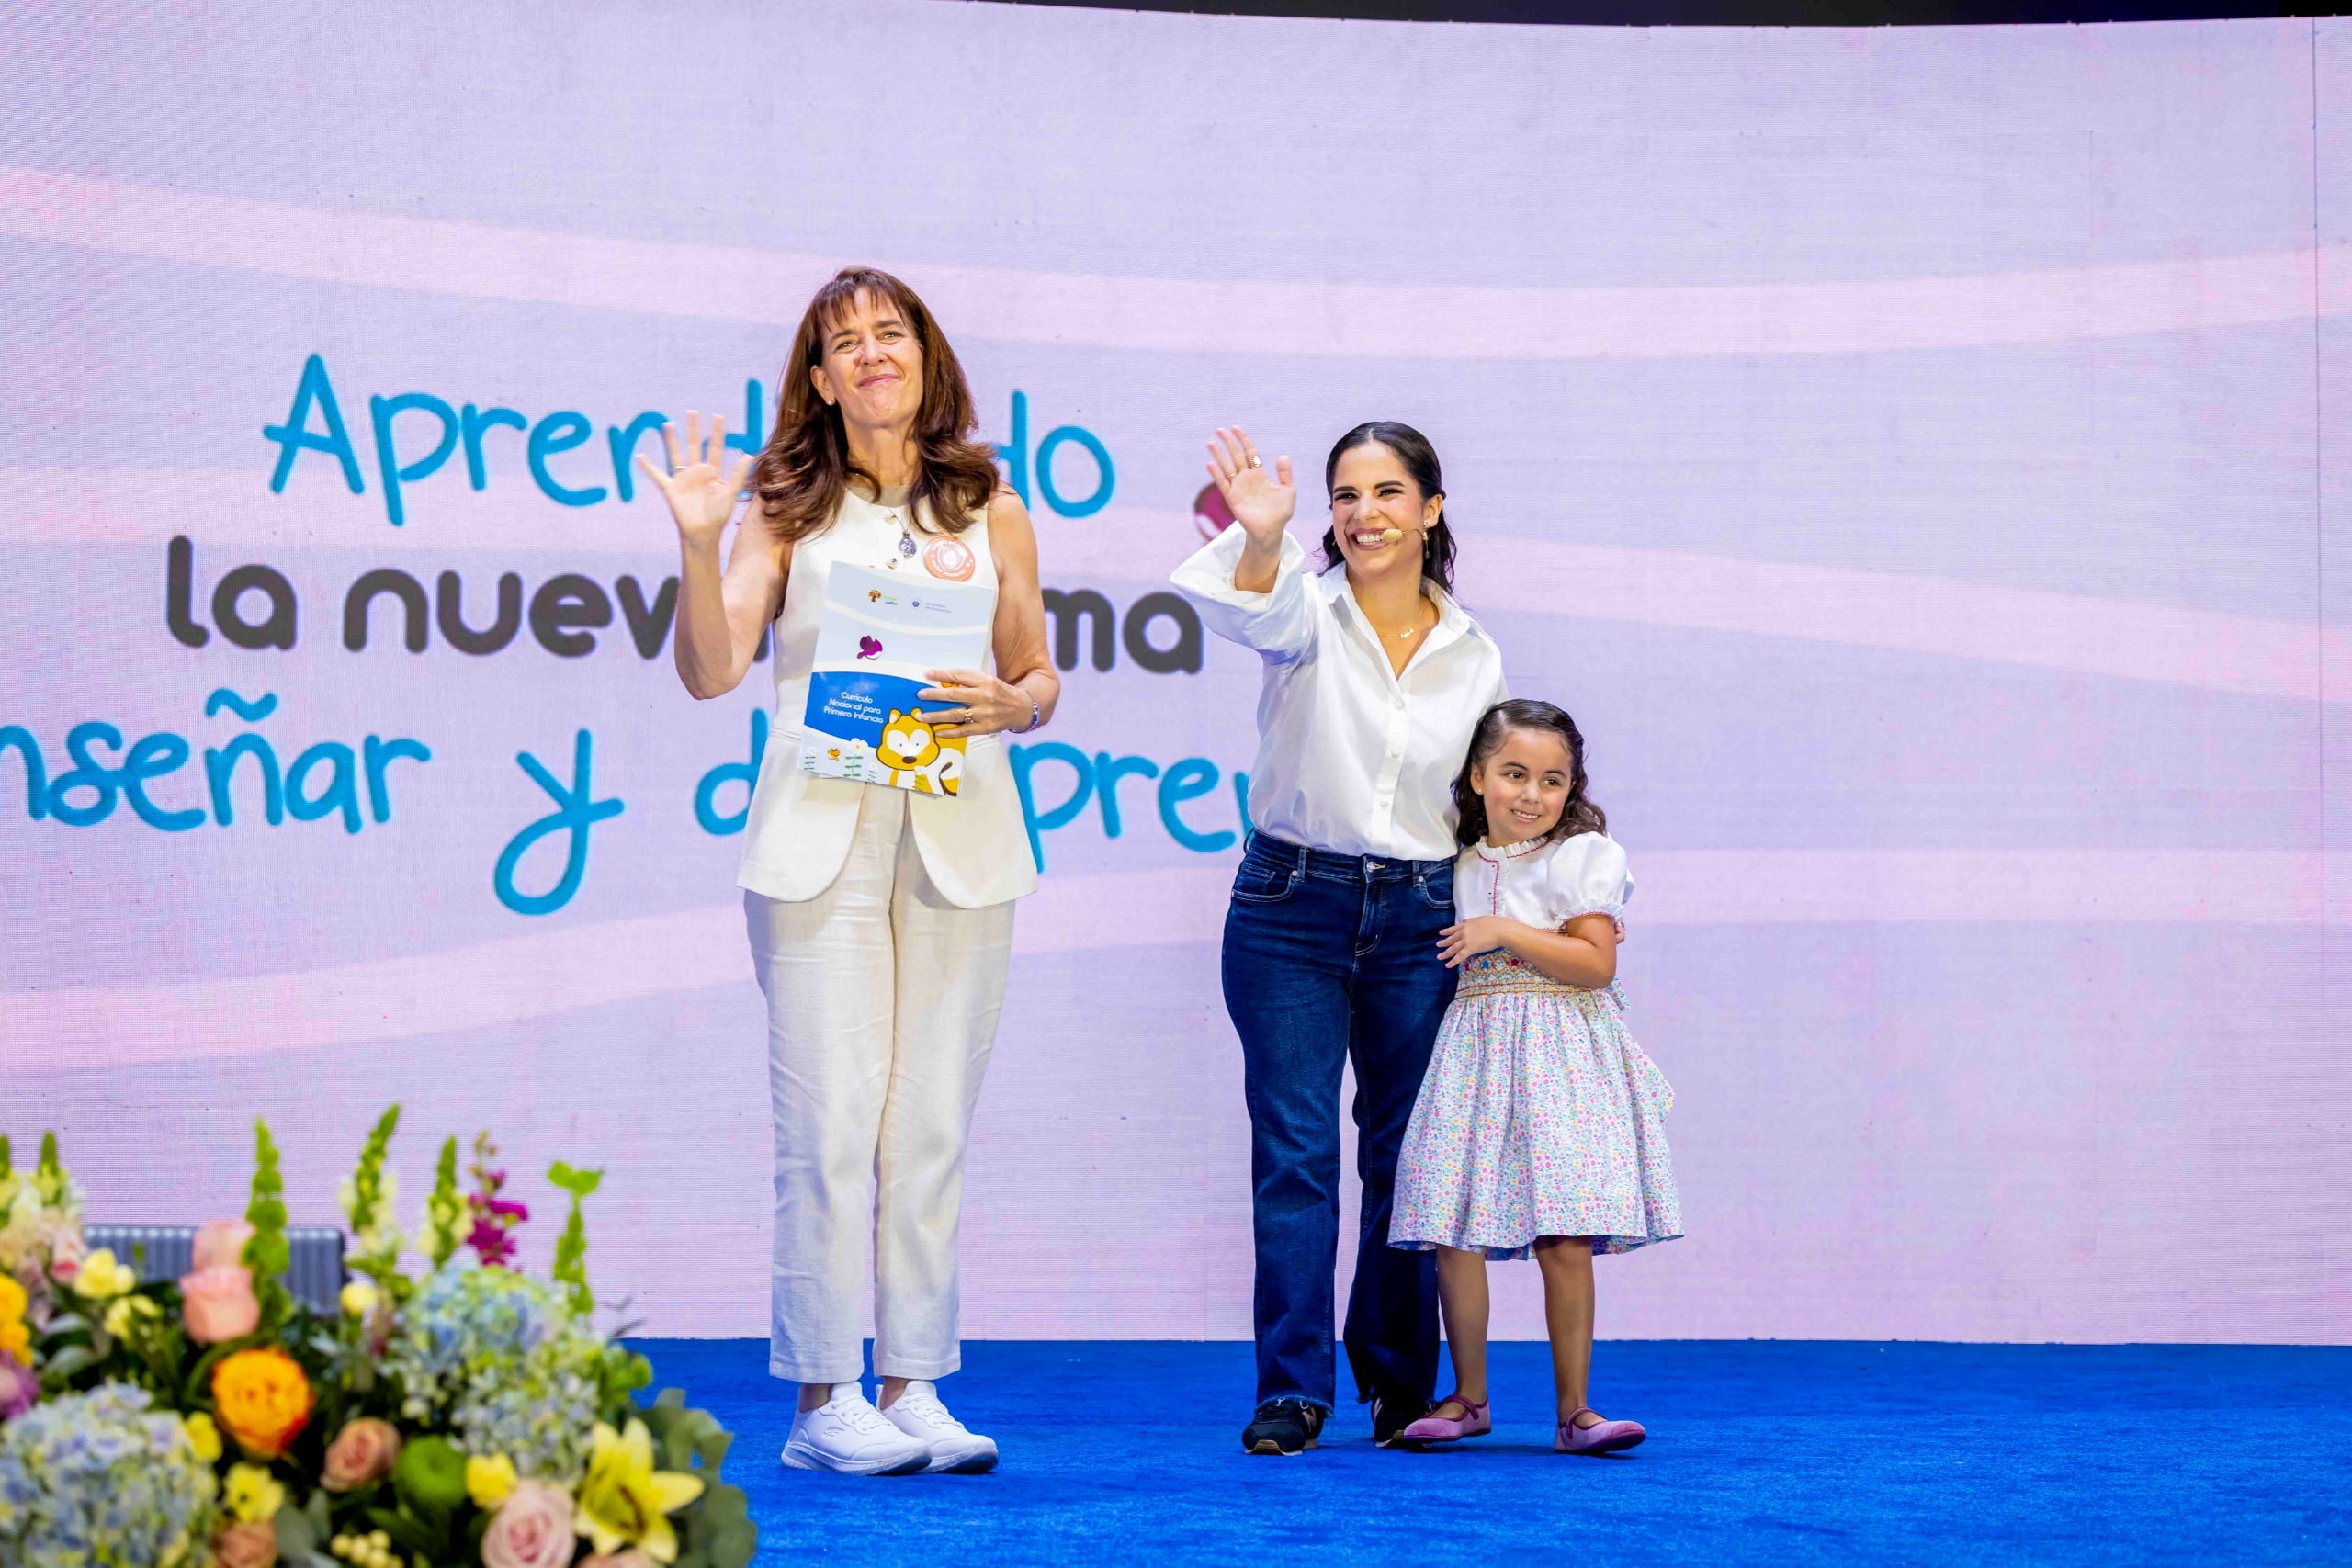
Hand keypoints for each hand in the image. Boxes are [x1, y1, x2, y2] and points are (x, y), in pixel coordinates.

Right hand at [637, 410, 752, 549]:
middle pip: (694, 446)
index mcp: (712, 473)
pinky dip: (648, 467)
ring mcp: (683, 479)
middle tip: (692, 411)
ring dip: (672, 440)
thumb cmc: (718, 515)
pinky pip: (657, 475)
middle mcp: (696, 472)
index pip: (714, 448)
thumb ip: (737, 474)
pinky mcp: (671, 489)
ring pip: (676, 455)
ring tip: (668, 424)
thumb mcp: (731, 494)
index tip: (718, 416)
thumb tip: (748, 454)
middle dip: (693, 429)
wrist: (703, 532)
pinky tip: (640, 456)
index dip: (717, 433)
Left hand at [918, 669, 1036, 738]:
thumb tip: (943, 682)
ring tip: (922, 716)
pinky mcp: (985, 727)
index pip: (960, 675)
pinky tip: (938, 732)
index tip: (927, 674)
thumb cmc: (1000, 692)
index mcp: (984, 681)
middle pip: (955, 694)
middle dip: (935, 695)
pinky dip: (950, 732)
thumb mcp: (988, 681)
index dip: (942, 674)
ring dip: (937, 716)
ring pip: (956, 714)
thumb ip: (969, 681)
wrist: (1022, 708)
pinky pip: (964, 731)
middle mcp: (984, 696)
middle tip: (920, 695)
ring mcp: (984, 713)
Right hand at [1205, 426, 1294, 548]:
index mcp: (1259, 474)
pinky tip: (1210, 464)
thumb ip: (1285, 474)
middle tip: (1220, 430)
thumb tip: (1283, 456)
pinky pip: (1223, 484)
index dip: (1243, 440)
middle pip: (1235, 456)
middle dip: (1228, 442)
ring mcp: (1238, 488)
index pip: (1249, 452)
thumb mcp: (1288, 491)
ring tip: (1210, 443)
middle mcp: (1246, 478)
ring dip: (1218, 455)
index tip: (1236, 428)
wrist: (1271, 531)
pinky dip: (1216, 474)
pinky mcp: (1232, 498)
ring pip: (1226, 467)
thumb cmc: (1280, 512)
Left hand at [1437, 916, 1513, 968]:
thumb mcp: (1480, 919)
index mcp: (1467, 924)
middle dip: (1444, 942)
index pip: (1454, 929)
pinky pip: (1459, 957)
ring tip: (1439, 957)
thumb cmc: (1494, 924)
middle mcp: (1464, 932)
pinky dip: (1453, 962)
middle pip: (1451, 938)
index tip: (1440, 933)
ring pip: (1453, 948)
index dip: (1447, 931)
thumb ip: (1471, 921)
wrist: (1500, 930)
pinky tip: (1447, 965)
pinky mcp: (1470, 949)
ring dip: (1445, 953)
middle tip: (1437, 945)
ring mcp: (1466, 941)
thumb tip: (1464, 921)